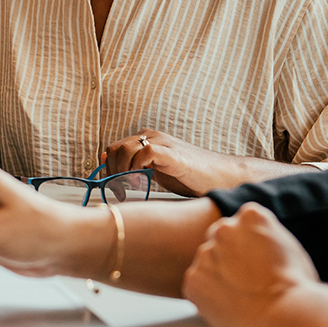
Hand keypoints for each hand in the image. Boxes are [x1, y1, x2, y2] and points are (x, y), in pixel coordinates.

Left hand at [103, 128, 244, 196]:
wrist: (218, 175)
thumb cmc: (189, 176)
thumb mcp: (157, 172)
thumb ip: (136, 169)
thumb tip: (112, 173)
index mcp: (147, 140)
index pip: (114, 148)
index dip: (109, 167)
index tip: (113, 185)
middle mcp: (151, 136)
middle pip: (116, 148)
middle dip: (113, 171)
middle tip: (120, 190)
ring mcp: (161, 142)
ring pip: (125, 148)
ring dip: (123, 171)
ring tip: (131, 187)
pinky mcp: (170, 152)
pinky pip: (144, 152)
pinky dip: (137, 168)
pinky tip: (143, 181)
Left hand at [183, 203, 327, 326]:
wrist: (283, 314)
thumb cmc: (295, 285)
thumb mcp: (288, 245)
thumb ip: (264, 236)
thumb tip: (257, 243)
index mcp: (250, 215)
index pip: (241, 224)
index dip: (248, 244)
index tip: (256, 260)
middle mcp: (224, 228)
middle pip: (220, 238)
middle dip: (228, 255)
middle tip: (245, 279)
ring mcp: (205, 254)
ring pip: (207, 263)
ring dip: (217, 275)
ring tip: (239, 296)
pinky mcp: (193, 280)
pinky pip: (197, 286)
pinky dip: (207, 296)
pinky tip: (228, 305)